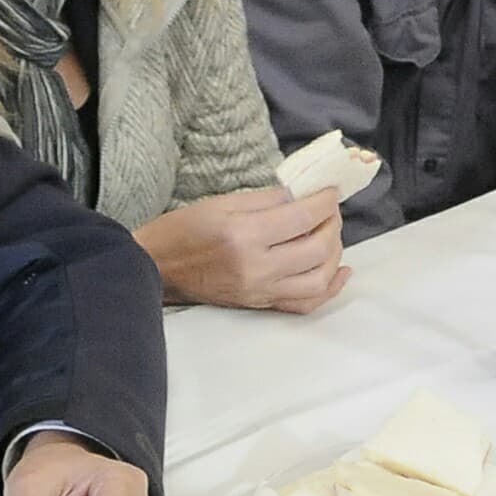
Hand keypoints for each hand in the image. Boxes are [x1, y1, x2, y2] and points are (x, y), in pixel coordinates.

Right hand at [138, 184, 349, 312]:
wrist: (155, 269)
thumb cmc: (182, 231)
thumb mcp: (221, 202)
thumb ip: (267, 199)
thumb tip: (302, 196)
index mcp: (244, 236)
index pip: (302, 218)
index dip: (325, 201)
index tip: (331, 190)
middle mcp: (256, 268)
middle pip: (317, 249)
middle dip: (333, 224)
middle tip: (330, 210)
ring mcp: (259, 291)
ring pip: (319, 279)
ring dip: (335, 254)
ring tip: (331, 234)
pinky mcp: (259, 305)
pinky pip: (305, 304)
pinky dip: (329, 289)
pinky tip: (340, 270)